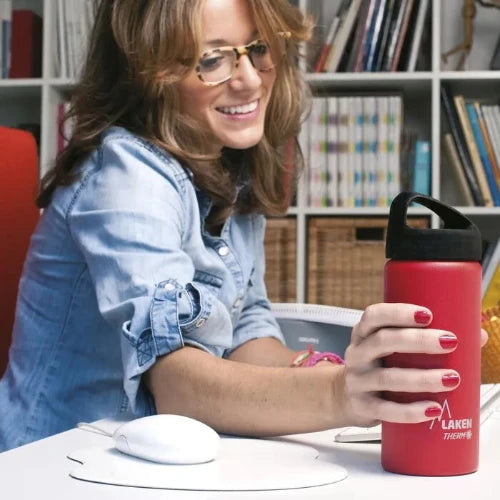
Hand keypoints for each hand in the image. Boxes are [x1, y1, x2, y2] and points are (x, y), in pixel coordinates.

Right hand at [340, 303, 475, 426]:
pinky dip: (410, 411)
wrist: (346, 397)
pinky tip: (432, 409)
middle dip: (418, 340)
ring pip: (387, 377)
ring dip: (421, 378)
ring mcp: (357, 380)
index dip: (399, 313)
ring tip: (451, 378)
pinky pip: (385, 410)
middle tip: (450, 342)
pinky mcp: (362, 406)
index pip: (375, 316)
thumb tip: (476, 335)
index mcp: (364, 333)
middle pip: (383, 341)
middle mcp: (358, 353)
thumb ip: (427, 339)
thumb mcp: (392, 348)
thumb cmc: (379, 366)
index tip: (428, 314)